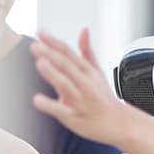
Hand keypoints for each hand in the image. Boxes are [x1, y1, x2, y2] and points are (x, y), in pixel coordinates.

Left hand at [30, 29, 146, 147]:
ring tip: (40, 63)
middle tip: (35, 45)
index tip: (40, 33)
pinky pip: (61, 111)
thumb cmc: (104, 98)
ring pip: (66, 84)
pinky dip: (49, 105)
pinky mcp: (74, 117)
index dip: (54, 42)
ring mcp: (79, 99)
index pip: (68, 53)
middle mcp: (83, 82)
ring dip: (53, 74)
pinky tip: (37, 100)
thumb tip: (84, 30)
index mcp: (86, 70)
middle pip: (66, 65)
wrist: (118, 123)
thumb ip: (87, 51)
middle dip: (51, 54)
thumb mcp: (97, 71)